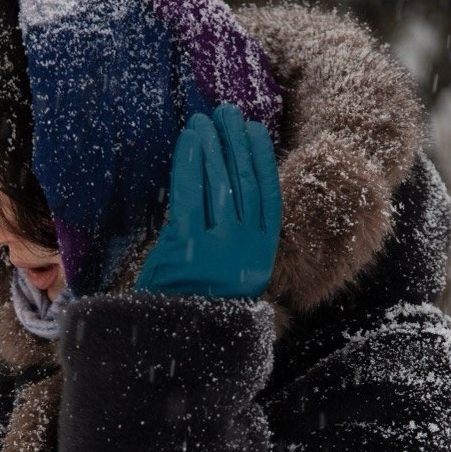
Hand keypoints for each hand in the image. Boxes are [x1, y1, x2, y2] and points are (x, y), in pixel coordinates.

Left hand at [133, 103, 281, 298]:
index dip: (261, 159)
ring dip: (213, 147)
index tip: (255, 130)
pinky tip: (190, 140)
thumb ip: (234, 234)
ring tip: (204, 119)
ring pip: (219, 184)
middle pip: (244, 183)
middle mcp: (247, 248)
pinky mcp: (190, 247)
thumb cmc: (203, 299)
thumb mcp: (231, 269)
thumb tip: (227, 185)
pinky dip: (190, 164)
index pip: (267, 195)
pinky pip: (190, 195)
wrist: (184, 338)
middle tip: (226, 113)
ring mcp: (220, 247)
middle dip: (235, 143)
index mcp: (263, 252)